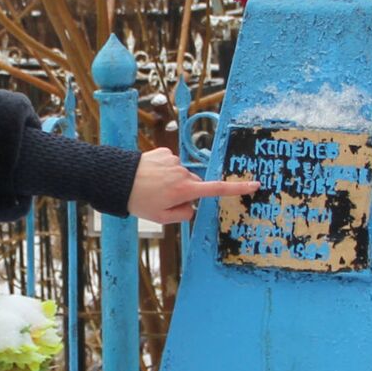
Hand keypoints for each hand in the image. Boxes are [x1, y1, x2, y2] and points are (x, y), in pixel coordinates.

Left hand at [127, 146, 257, 223]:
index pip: (216, 190)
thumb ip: (182, 214)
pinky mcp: (165, 152)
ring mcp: (174, 161)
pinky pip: (171, 164)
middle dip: (183, 193)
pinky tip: (150, 175)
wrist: (117, 180)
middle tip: (161, 200)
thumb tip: (191, 206)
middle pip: (193, 185)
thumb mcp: (162, 218)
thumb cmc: (139, 202)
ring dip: (171, 182)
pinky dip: (164, 170)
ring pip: (180, 175)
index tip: (254, 185)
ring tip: (151, 187)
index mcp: (185, 190)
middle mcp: (183, 173)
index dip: (236, 189)